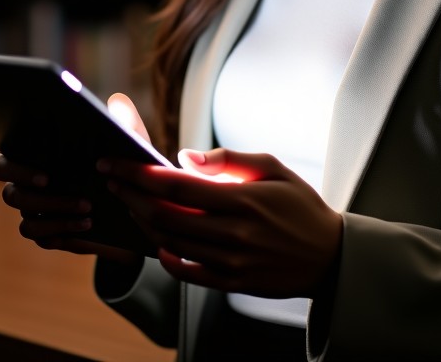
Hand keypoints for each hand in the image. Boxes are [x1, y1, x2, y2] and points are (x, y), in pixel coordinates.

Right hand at [0, 92, 150, 266]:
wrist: (135, 203)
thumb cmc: (122, 162)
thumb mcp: (128, 141)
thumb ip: (123, 120)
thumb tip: (116, 101)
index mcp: (37, 159)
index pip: (3, 163)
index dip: (15, 167)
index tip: (45, 171)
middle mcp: (29, 188)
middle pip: (9, 193)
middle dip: (29, 191)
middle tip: (50, 182)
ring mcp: (36, 214)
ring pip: (27, 220)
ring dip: (55, 210)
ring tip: (87, 205)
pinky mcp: (49, 234)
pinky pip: (42, 237)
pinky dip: (63, 229)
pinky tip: (88, 223)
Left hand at [101, 148, 342, 298]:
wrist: (329, 255)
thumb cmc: (299, 204)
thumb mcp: (273, 167)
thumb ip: (228, 158)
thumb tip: (185, 158)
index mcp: (242, 198)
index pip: (177, 185)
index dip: (139, 174)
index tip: (116, 163)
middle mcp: (233, 232)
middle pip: (165, 214)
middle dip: (131, 194)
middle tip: (111, 179)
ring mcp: (231, 261)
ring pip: (171, 241)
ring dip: (143, 221)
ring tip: (128, 202)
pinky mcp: (231, 282)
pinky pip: (187, 272)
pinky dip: (165, 255)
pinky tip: (156, 238)